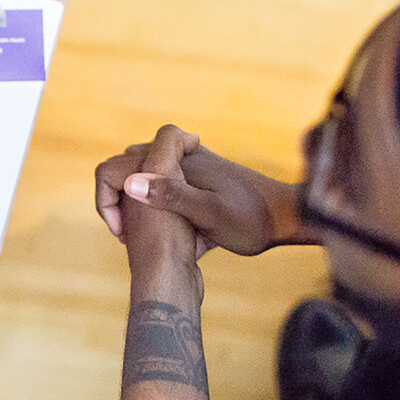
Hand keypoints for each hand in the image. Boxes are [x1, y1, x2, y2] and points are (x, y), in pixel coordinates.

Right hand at [95, 130, 311, 256]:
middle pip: (129, 174)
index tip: (123, 231)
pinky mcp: (201, 183)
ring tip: (158, 240)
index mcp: (176, 161)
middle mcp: (179, 159)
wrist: (292, 218)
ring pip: (147, 184)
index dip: (108, 199)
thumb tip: (132, 183)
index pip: (116, 167)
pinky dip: (165, 215)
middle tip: (134, 237)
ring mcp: (191, 169)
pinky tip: (185, 238)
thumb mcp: (210, 214)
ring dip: (145, 212)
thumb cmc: (253, 220)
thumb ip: (171, 196)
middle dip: (123, 205)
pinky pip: (167, 193)